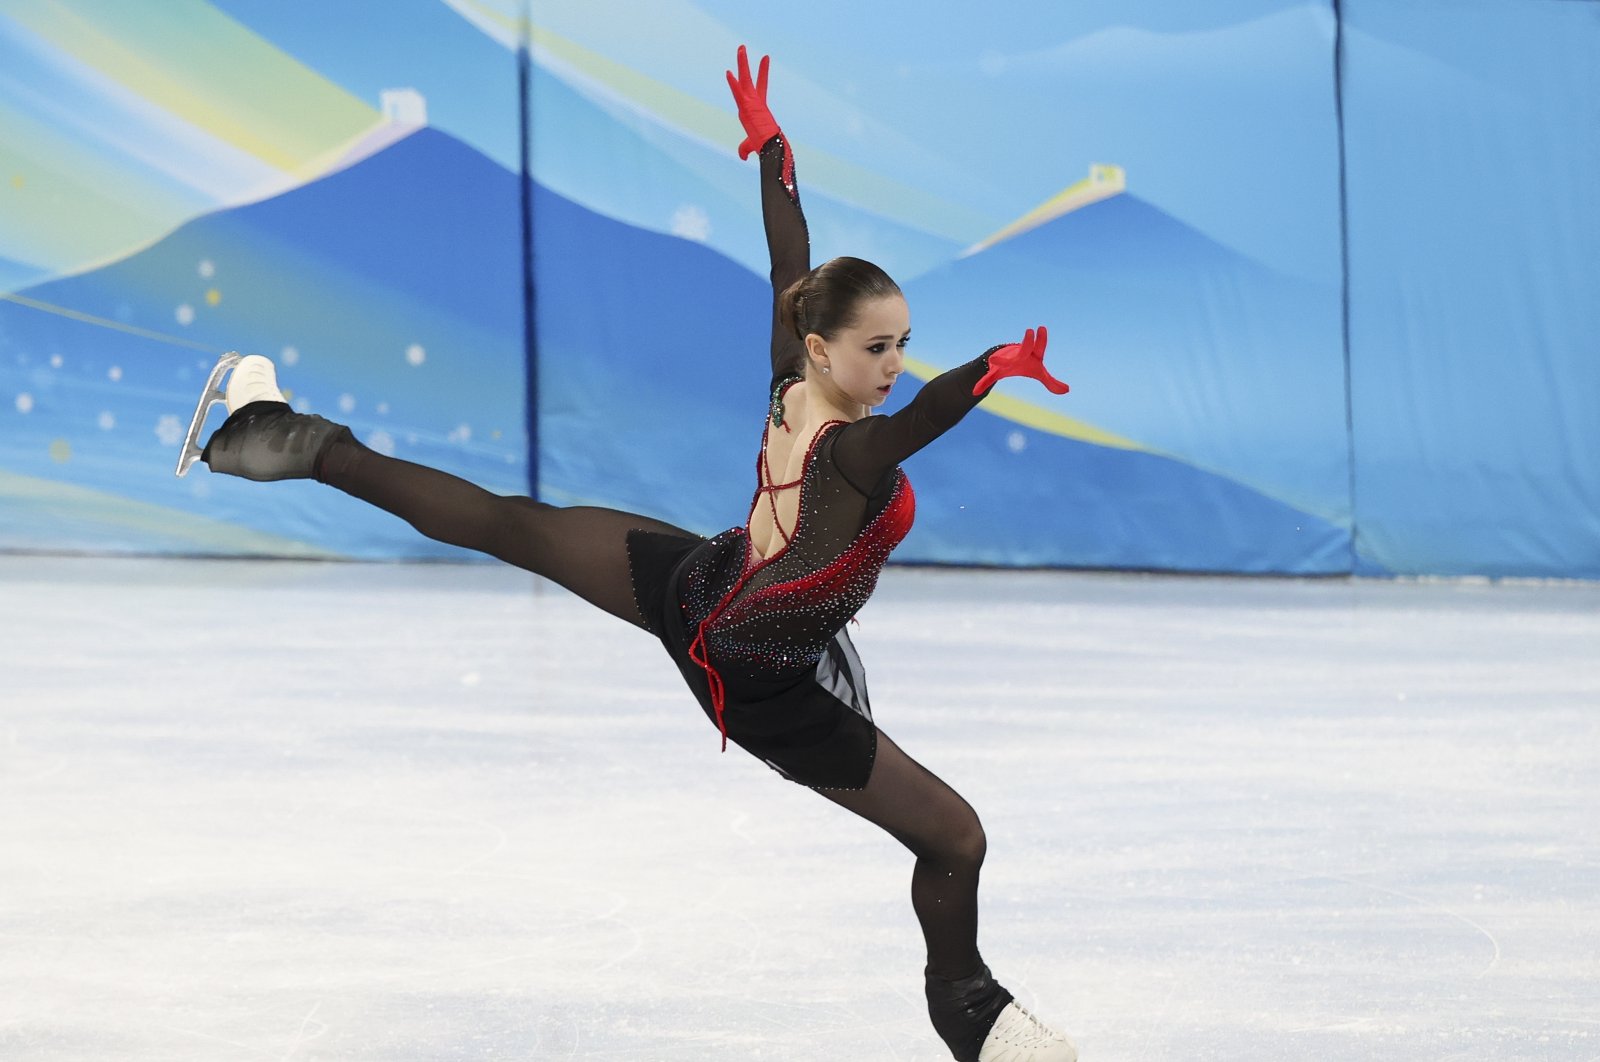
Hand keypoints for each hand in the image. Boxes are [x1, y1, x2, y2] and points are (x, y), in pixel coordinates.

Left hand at [725, 45, 780, 159]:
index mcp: (757, 108)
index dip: (762, 72)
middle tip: (742, 47)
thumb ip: (744, 148)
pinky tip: (728, 72)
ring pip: (745, 80)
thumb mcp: (750, 146)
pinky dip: (733, 84)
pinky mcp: (749, 109)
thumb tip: (743, 157)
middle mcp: (755, 103)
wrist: (772, 149)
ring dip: (742, 63)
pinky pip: (739, 93)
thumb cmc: (765, 148)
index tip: (765, 58)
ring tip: (741, 47)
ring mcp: (752, 104)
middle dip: (746, 63)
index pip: (760, 86)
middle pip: (749, 79)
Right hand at [973, 326, 1068, 395]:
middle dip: (1028, 341)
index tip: (1040, 328)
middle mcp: (1019, 356)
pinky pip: (989, 378)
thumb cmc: (1024, 365)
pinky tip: (976, 390)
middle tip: (1031, 330)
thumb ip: (1051, 382)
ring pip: (1004, 361)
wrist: (1003, 362)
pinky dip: (983, 384)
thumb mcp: (1038, 373)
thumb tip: (1068, 391)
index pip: (1039, 347)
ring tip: (993, 359)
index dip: (1041, 339)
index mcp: (1030, 356)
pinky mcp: (995, 370)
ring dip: (999, 360)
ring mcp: (1006, 361)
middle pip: (1025, 348)